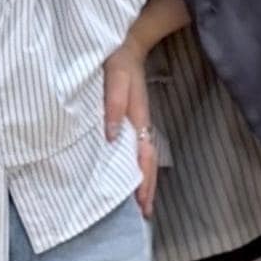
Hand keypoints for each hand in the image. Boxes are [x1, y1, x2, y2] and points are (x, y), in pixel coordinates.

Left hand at [102, 37, 158, 219]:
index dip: (144, 181)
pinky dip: (137, 167)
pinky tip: (130, 176)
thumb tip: (111, 136)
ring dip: (144, 180)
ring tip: (141, 204)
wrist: (126, 45)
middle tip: (145, 215)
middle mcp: (142, 125)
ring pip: (145, 158)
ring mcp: (138, 124)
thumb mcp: (115, 78)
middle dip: (148, 189)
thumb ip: (113, 105)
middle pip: (149, 163)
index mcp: (139, 119)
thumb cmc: (117, 61)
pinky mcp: (132, 120)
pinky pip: (137, 149)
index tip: (142, 204)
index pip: (144, 157)